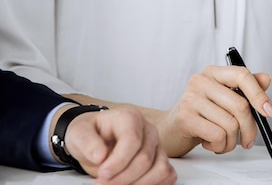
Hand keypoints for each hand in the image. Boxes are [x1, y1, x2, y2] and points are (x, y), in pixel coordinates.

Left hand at [62, 106, 176, 183]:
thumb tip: (100, 155)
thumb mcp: (79, 133)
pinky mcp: (159, 159)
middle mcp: (147, 130)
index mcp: (130, 117)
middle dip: (122, 179)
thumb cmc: (90, 133)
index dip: (118, 162)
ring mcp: (156, 145)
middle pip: (145, 159)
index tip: (101, 175)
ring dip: (138, 184)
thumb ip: (87, 142)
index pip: (133, 140)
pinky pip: (167, 175)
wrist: (95, 139)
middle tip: (102, 184)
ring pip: (160, 169)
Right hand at [154, 65, 271, 156]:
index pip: (242, 75)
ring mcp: (191, 98)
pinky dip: (219, 146)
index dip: (259, 94)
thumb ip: (244, 89)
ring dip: (231, 141)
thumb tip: (266, 78)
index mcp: (213, 72)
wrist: (169, 130)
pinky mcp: (185, 117)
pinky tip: (210, 143)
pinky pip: (217, 135)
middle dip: (249, 128)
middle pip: (240, 105)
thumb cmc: (200, 114)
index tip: (269, 112)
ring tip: (222, 141)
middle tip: (248, 140)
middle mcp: (201, 80)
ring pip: (230, 124)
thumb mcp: (223, 98)